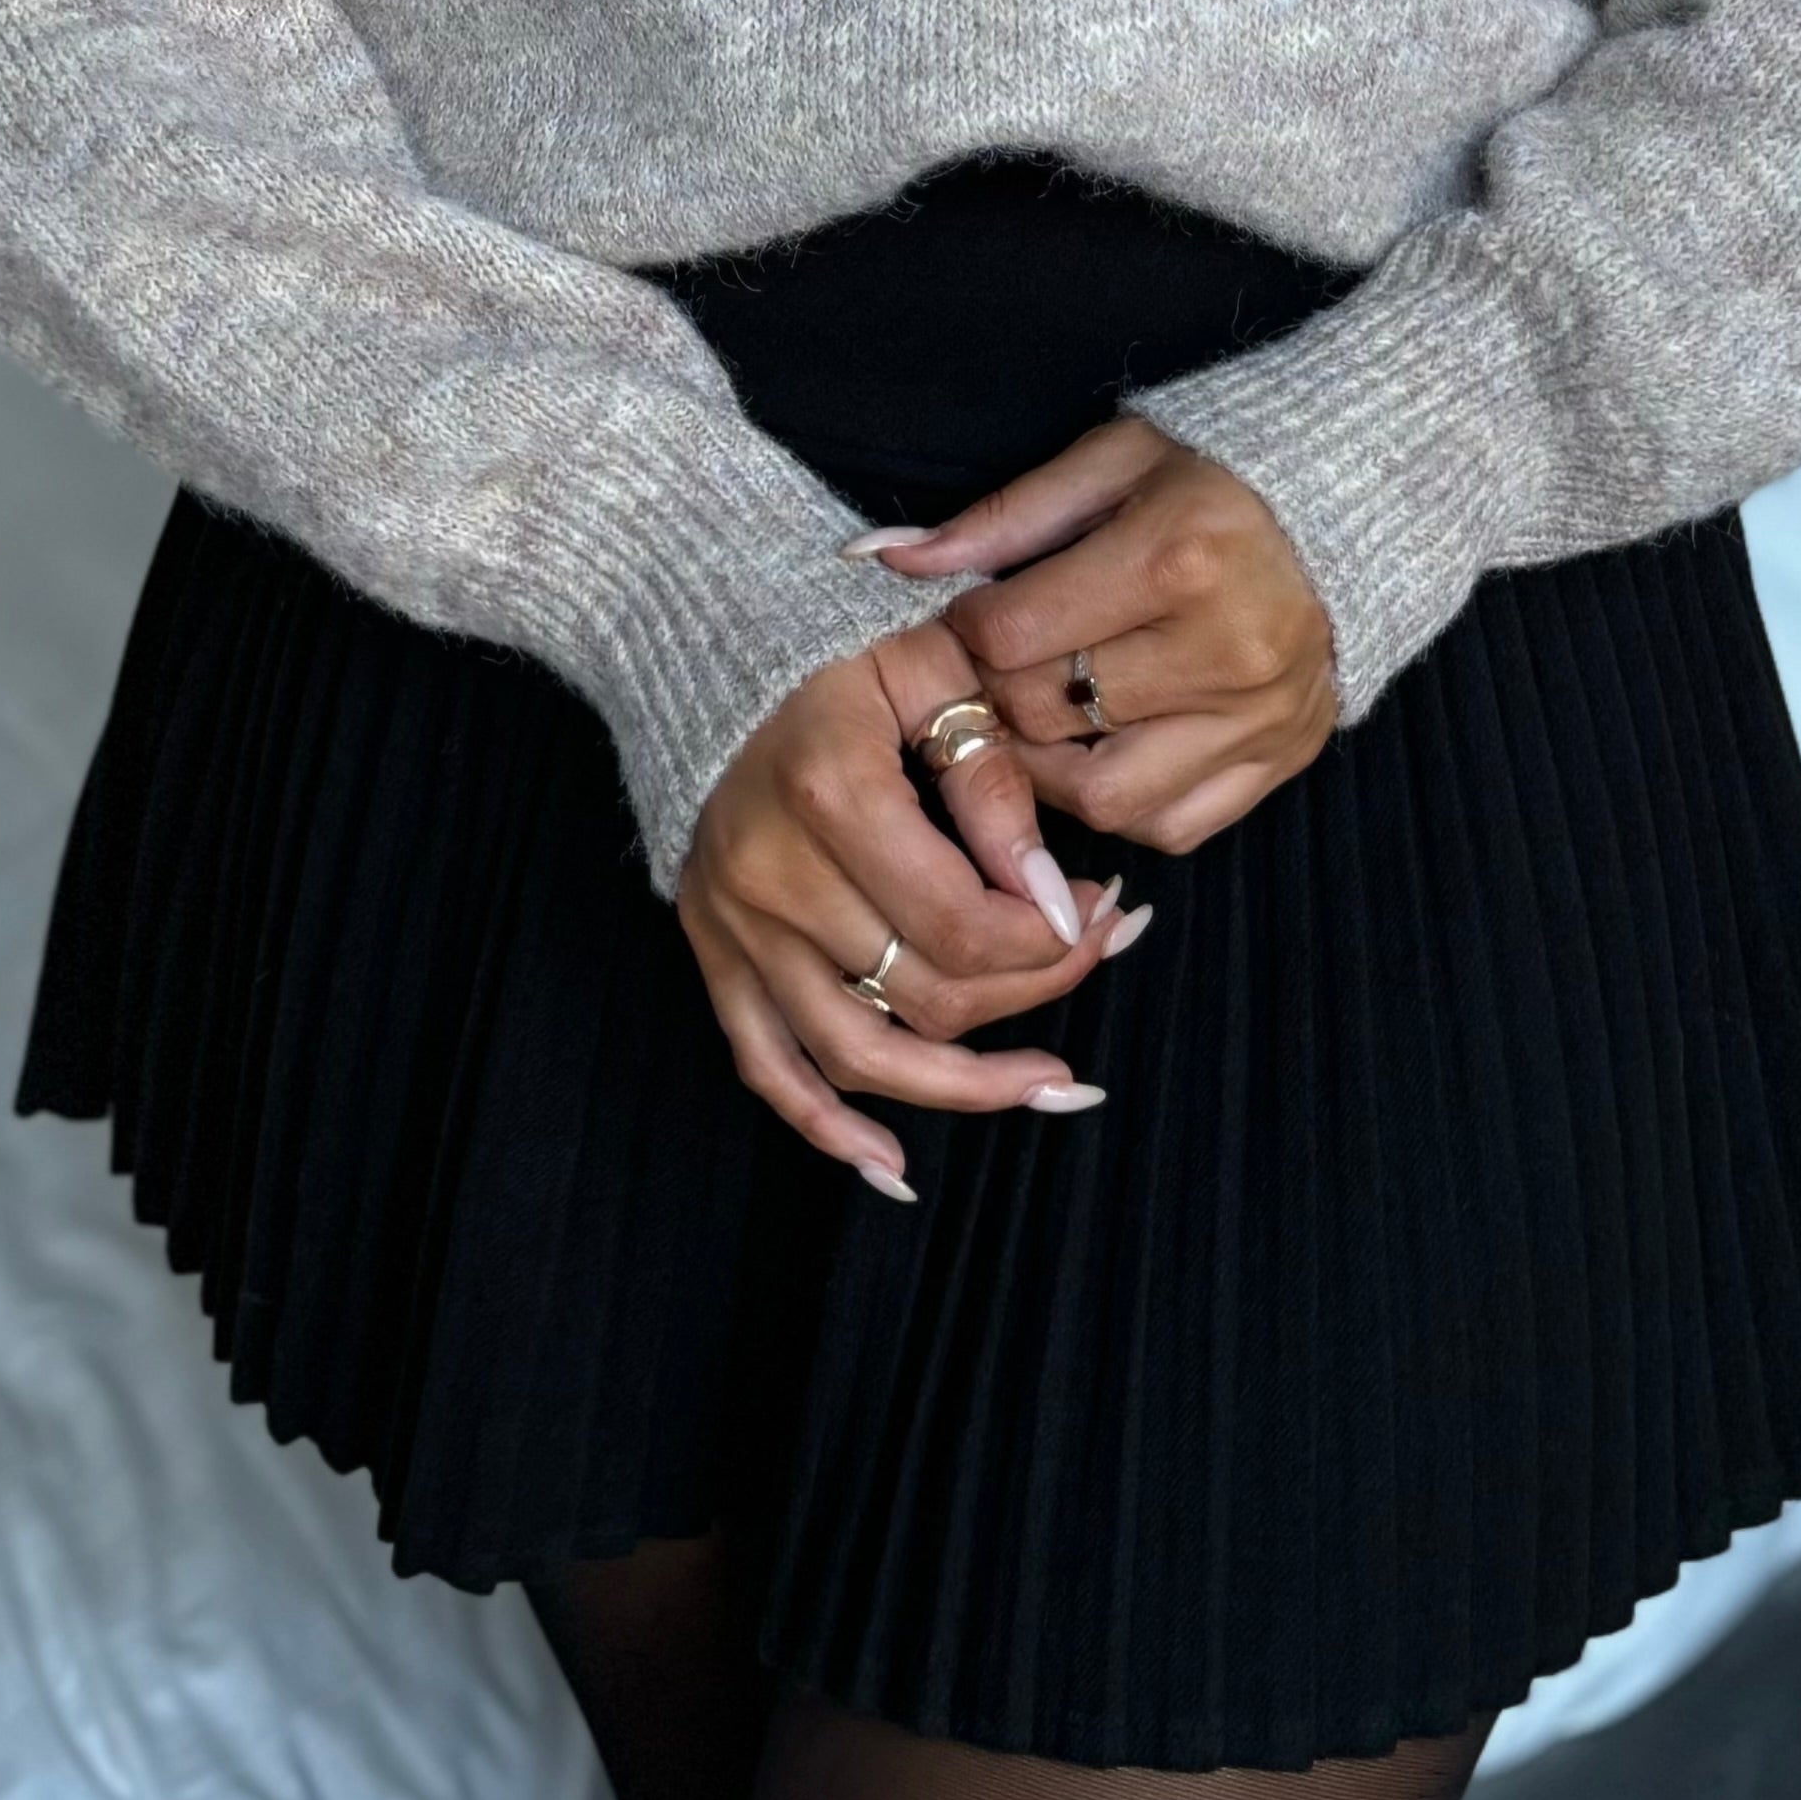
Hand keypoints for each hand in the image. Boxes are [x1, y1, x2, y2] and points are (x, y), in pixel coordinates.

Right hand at [676, 605, 1148, 1203]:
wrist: (698, 634)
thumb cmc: (833, 641)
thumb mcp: (928, 670)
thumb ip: (990, 779)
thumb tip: (1048, 893)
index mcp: (832, 795)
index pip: (962, 922)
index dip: (1049, 938)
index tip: (1102, 908)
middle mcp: (773, 876)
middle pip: (926, 994)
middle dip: (1032, 988)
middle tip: (1098, 952)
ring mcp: (735, 926)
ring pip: (860, 1054)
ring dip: (963, 1089)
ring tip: (1051, 1085)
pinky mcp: (713, 952)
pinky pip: (765, 1067)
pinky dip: (826, 1128)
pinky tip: (895, 1165)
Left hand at [865, 421, 1334, 857]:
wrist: (1344, 516)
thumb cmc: (1211, 478)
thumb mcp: (1110, 464)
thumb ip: (999, 518)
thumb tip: (883, 558)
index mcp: (1177, 557)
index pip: (1011, 637)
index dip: (968, 631)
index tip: (978, 612)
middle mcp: (1225, 649)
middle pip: (1047, 716)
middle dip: (1001, 694)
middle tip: (1003, 664)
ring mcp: (1256, 718)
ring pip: (1102, 796)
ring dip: (1048, 768)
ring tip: (1045, 717)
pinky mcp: (1276, 763)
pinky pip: (1169, 827)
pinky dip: (1122, 806)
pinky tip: (1109, 750)